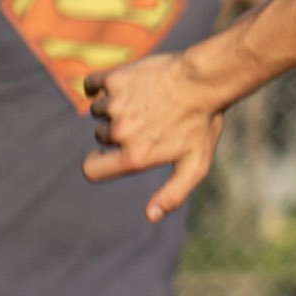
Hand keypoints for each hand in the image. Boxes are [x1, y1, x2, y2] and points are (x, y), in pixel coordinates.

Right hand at [81, 53, 223, 222]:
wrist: (204, 80)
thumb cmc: (202, 126)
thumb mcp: (194, 166)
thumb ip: (172, 195)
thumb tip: (150, 217)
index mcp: (134, 157)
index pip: (91, 170)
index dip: (94, 164)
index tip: (106, 156)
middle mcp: (120, 132)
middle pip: (101, 136)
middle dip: (118, 131)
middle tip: (149, 121)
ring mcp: (114, 104)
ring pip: (98, 110)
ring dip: (114, 108)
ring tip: (145, 102)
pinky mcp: (113, 79)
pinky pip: (92, 85)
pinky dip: (101, 86)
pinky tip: (124, 86)